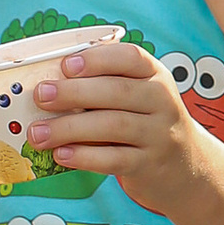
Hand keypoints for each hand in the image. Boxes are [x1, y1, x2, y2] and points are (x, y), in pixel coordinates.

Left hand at [34, 41, 210, 209]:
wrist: (185, 166)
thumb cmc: (145, 122)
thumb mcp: (137, 96)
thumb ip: (103, 86)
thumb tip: (48, 83)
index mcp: (155, 75)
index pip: (130, 58)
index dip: (97, 59)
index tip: (66, 65)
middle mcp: (162, 101)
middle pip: (117, 91)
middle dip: (74, 92)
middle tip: (40, 95)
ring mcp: (158, 134)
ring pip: (113, 126)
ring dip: (70, 128)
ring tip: (38, 133)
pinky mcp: (149, 164)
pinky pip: (114, 159)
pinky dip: (84, 156)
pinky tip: (61, 154)